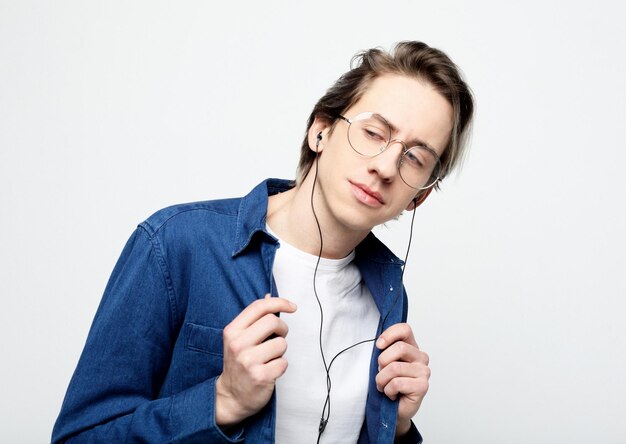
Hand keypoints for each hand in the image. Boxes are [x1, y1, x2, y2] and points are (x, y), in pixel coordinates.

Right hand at [215, 294, 296, 426]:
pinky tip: (269, 371)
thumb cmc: (239, 363)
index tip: (292, 307)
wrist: (231, 396)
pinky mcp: (260, 376)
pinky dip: (280, 366)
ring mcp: (248, 361)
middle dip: (282, 329)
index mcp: (232, 331)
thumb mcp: (239, 338)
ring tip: (269, 358)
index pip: (259, 307)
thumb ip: (254, 319)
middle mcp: (238, 344)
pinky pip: (284, 363)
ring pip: (281, 343)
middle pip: (273, 322)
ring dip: (280, 351)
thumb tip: (269, 296)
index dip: (279, 302)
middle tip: (278, 337)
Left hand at [375, 323, 429, 436]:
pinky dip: (388, 390)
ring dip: (382, 380)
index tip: (379, 346)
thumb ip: (384, 350)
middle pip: (399, 348)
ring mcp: (424, 372)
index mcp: (412, 347)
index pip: (405, 329)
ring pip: (394, 368)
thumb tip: (379, 343)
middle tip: (381, 373)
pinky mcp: (423, 386)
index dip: (389, 335)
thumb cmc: (388, 384)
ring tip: (384, 386)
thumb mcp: (383, 363)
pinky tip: (393, 394)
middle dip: (382, 362)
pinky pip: (397, 383)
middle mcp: (421, 357)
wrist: (393, 410)